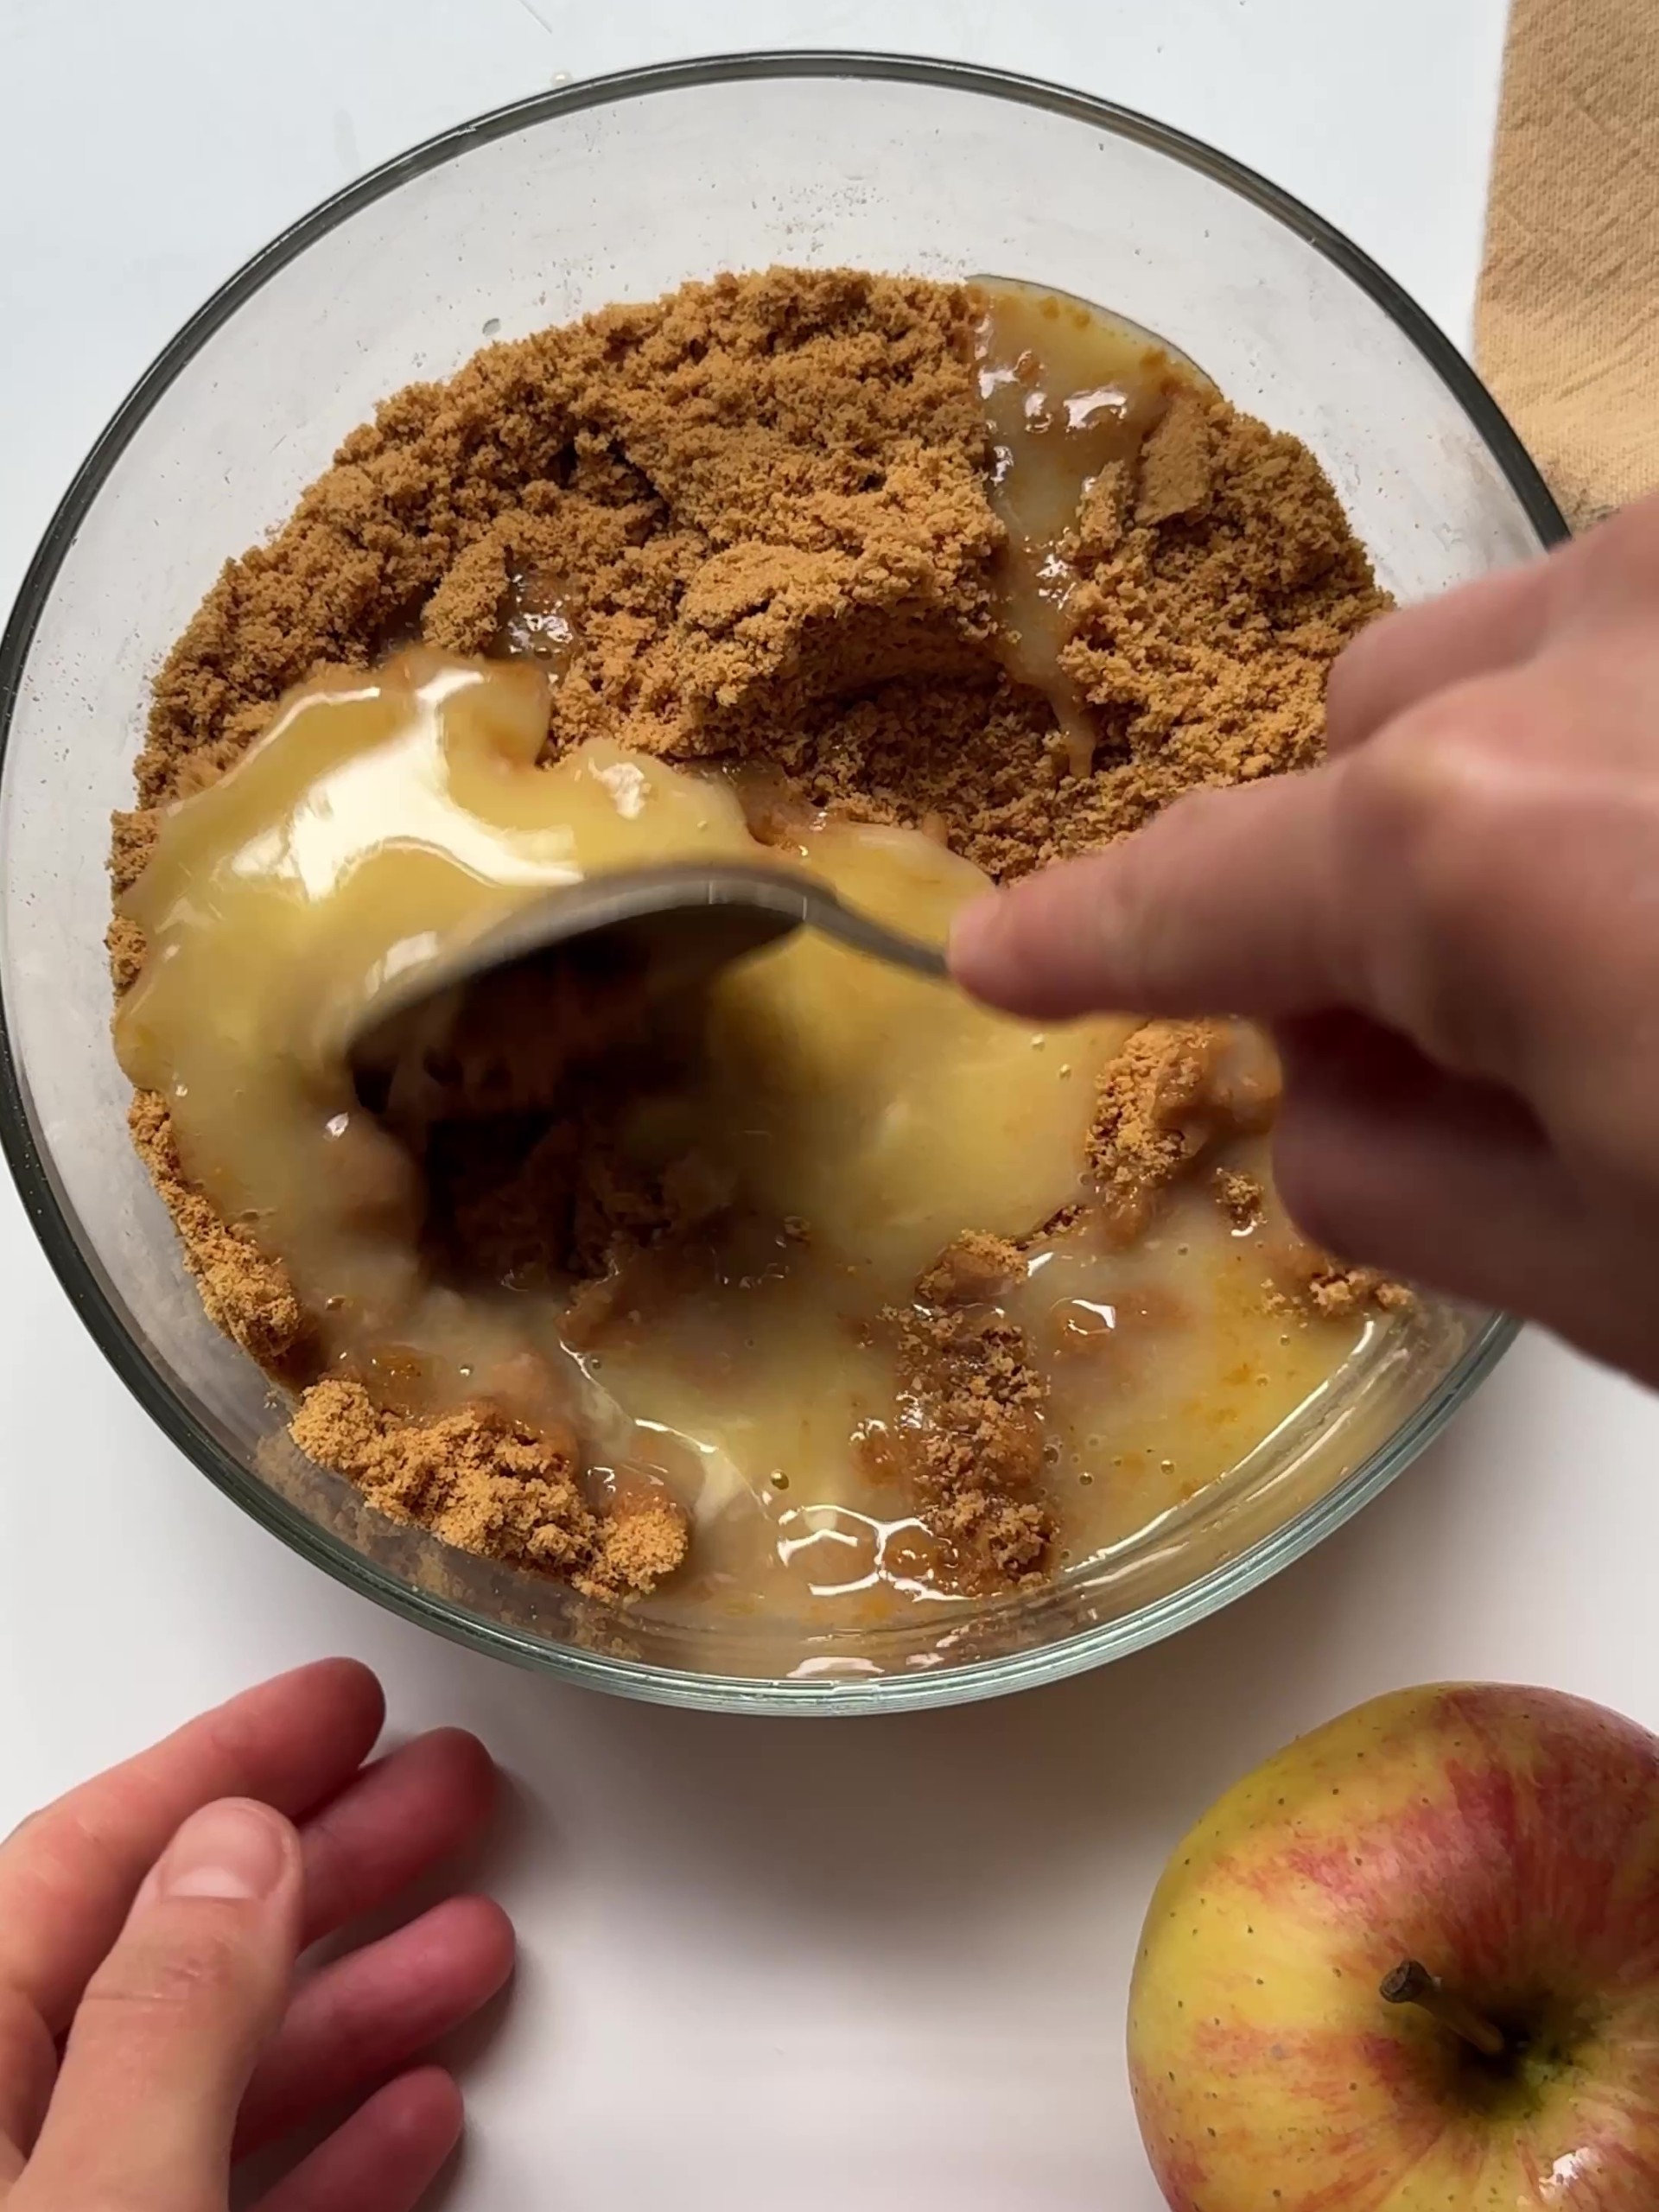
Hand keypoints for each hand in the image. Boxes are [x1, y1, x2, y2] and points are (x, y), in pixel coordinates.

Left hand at [0, 1659, 511, 2211]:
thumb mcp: (97, 2205)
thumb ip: (167, 2018)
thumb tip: (238, 1853)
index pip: (82, 1862)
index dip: (226, 1764)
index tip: (341, 1706)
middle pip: (171, 1955)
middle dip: (327, 1864)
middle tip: (441, 1791)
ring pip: (217, 2081)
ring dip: (358, 2002)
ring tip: (472, 1942)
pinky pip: (230, 2198)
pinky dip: (331, 2147)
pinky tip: (412, 2110)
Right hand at [951, 493, 1658, 1383]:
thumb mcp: (1621, 1281)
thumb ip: (1392, 1176)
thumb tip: (1320, 1078)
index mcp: (1475, 845)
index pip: (1201, 898)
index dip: (1086, 941)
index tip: (993, 957)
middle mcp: (1591, 642)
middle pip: (1363, 752)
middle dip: (1380, 885)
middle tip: (1495, 1043)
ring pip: (1505, 658)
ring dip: (1513, 786)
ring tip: (1642, 944)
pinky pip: (1635, 636)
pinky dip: (1628, 740)